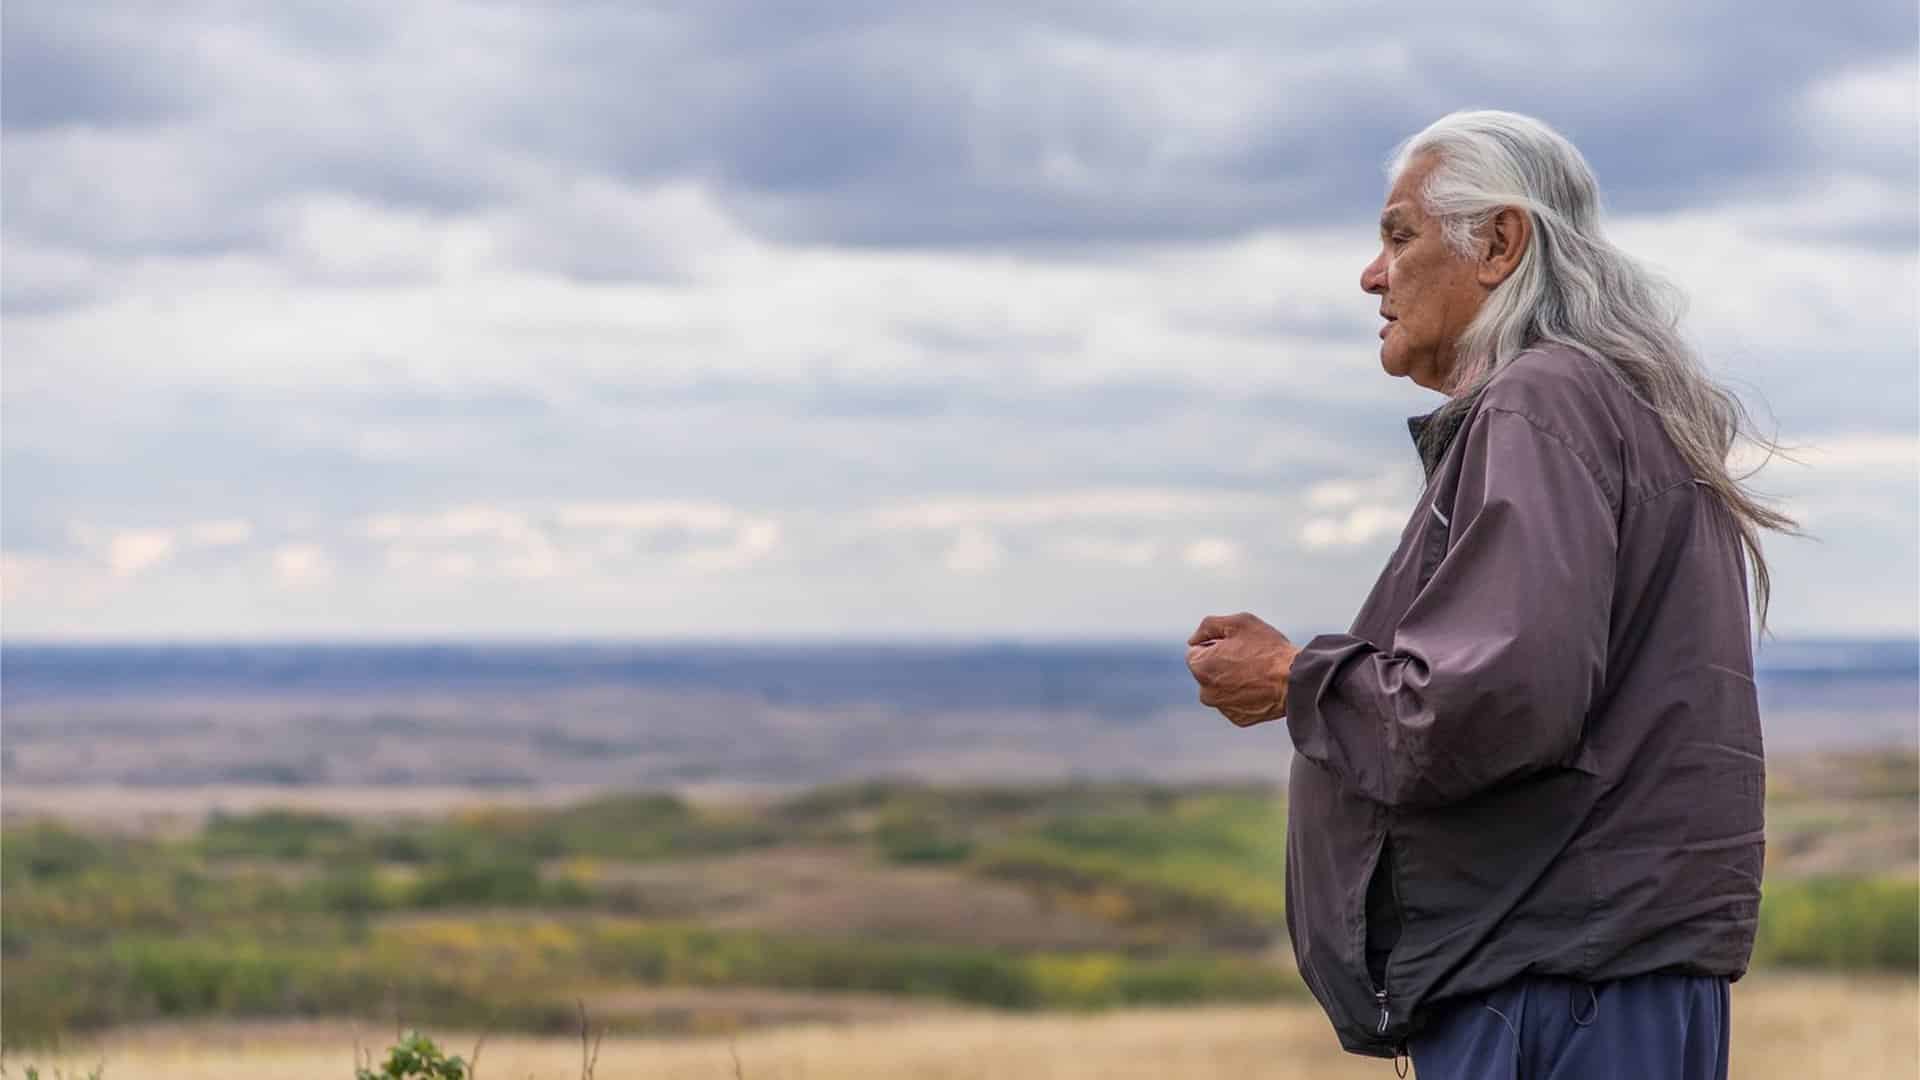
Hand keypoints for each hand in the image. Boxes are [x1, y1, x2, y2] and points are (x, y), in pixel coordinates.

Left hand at [1185, 612, 1299, 726]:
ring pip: (1221, 688)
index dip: (1217, 644)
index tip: (1237, 646)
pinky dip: (1244, 695)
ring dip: (1232, 680)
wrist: (1296, 680)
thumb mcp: (1237, 623)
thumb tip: (1193, 640)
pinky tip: (1261, 687)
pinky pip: (1236, 702)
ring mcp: (1222, 708)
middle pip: (1208, 671)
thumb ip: (1208, 627)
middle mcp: (1206, 692)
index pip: (1197, 651)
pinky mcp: (1238, 719)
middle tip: (1249, 658)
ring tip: (1257, 673)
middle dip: (1222, 663)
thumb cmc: (1268, 649)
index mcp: (1200, 667)